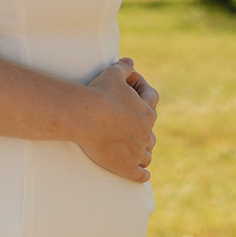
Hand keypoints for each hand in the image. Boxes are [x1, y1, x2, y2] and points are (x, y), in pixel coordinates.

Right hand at [77, 57, 156, 182]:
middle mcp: (146, 133)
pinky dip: (141, 173)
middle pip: (150, 131)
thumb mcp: (112, 73)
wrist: (83, 116)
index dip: (143, 92)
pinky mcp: (126, 167)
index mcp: (147, 111)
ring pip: (147, 153)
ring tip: (134, 149)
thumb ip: (124, 67)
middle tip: (128, 123)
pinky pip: (140, 174)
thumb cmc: (98, 93)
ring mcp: (137, 152)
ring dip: (142, 150)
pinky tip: (140, 173)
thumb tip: (130, 62)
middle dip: (142, 126)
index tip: (132, 90)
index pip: (152, 99)